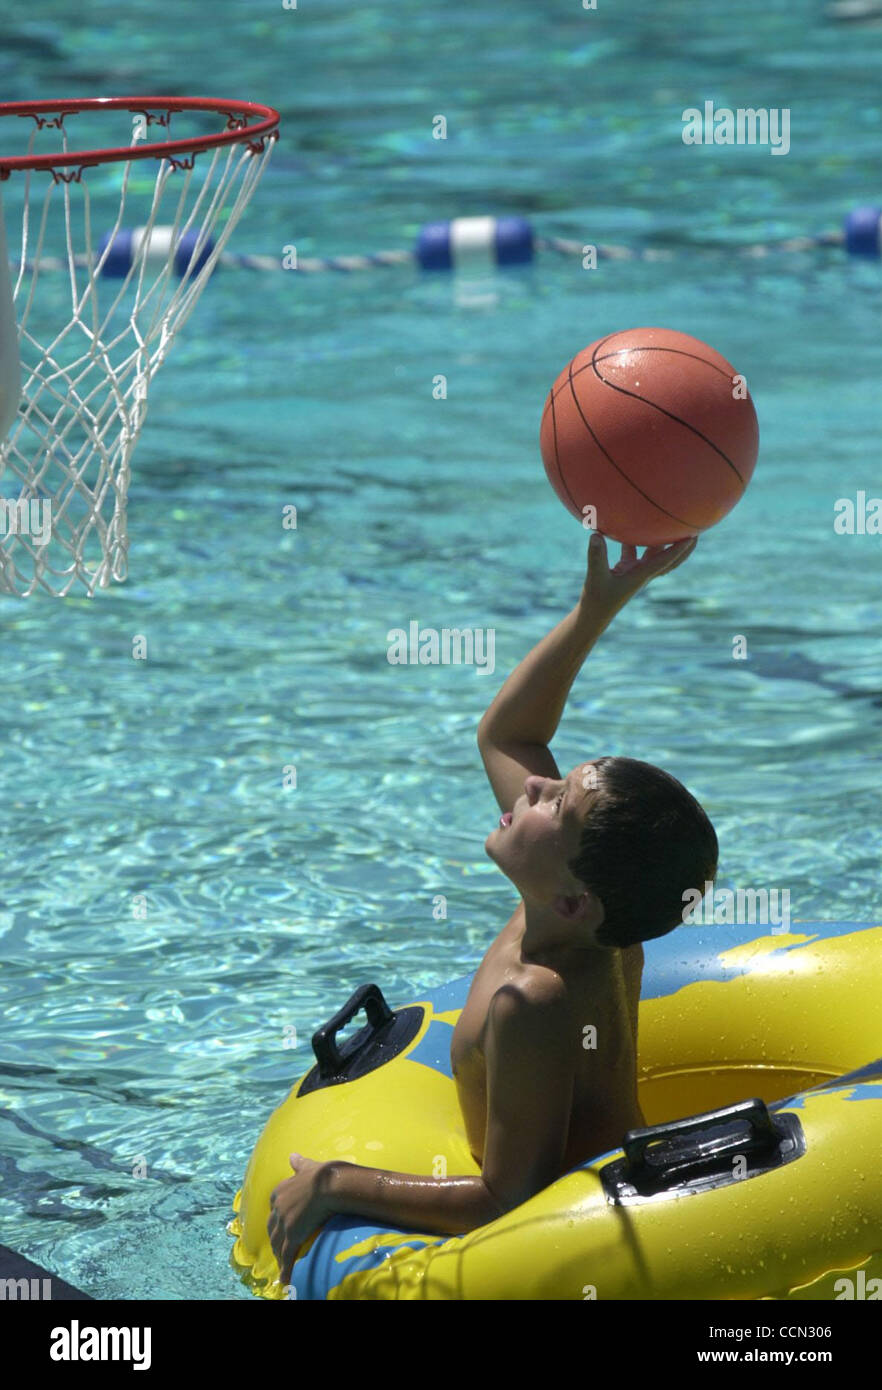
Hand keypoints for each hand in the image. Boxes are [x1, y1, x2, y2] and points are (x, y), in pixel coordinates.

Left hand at [267, 1152, 333, 1286]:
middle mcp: (278, 1207)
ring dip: (278, 1256)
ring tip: (282, 1265)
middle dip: (275, 1240)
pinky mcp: (292, 1235)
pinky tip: (285, 1279)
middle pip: (272, 1229)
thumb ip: (298, 1163)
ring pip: (277, 1244)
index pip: (274, 1210)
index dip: (278, 1220)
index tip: (281, 1227)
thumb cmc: (322, 1174)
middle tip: (278, 1250)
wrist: (330, 1184)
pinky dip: (285, 1269)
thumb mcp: (307, 1167)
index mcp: (280, 1191)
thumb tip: (292, 1155)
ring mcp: (284, 1222)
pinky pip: (287, 1255)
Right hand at [580, 531, 697, 616]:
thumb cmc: (597, 599)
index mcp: (641, 576)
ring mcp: (635, 572)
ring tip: (671, 526)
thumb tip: (596, 535)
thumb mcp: (595, 576)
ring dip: (663, 543)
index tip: (692, 538)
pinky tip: (628, 527)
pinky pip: (634, 553)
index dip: (678, 550)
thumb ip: (596, 556)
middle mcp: (643, 573)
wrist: (594, 615)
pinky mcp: (626, 571)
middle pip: (669, 560)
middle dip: (683, 548)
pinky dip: (634, 542)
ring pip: (655, 555)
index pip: (664, 562)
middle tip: (695, 532)